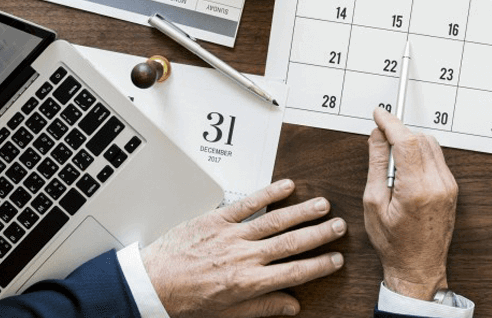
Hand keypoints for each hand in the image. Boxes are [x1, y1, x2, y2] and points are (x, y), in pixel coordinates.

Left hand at [141, 179, 345, 317]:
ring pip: (275, 221)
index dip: (319, 265)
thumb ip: (262, 308)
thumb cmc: (185, 300)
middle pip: (291, 242)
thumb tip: (291, 306)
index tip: (336, 259)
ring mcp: (231, 236)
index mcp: (248, 282)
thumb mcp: (226, 314)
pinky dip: (269, 193)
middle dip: (320, 234)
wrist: (151, 284)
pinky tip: (286, 186)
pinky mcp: (217, 220)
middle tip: (340, 226)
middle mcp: (244, 257)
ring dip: (302, 212)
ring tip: (323, 205)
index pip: (294, 272)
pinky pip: (248, 204)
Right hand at [363, 108, 457, 300]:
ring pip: (431, 145)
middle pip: (421, 138)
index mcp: (417, 188)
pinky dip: (420, 155)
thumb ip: (377, 164)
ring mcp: (448, 186)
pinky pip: (437, 158)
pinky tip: (406, 171)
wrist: (419, 267)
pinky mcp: (452, 188)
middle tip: (380, 143)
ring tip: (392, 165)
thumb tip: (377, 136)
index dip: (391, 122)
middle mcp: (438, 184)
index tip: (379, 114)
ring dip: (411, 143)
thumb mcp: (374, 203)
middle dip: (400, 133)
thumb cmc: (393, 243)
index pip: (406, 140)